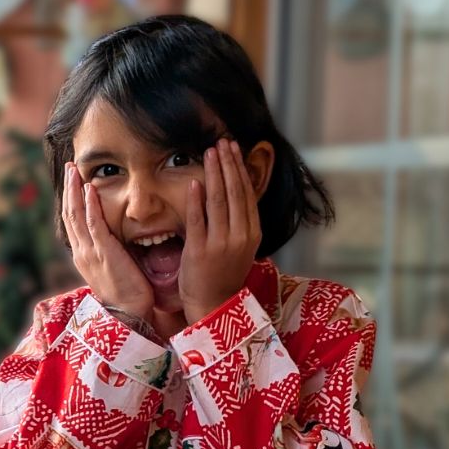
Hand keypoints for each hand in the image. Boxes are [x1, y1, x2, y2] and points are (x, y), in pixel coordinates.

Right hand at [61, 162, 154, 320]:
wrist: (129, 315)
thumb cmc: (127, 294)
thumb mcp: (113, 269)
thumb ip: (110, 252)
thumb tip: (115, 238)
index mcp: (83, 255)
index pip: (73, 222)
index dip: (71, 199)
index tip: (73, 182)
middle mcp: (81, 252)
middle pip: (69, 214)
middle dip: (69, 189)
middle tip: (69, 167)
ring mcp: (89, 252)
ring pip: (76, 215)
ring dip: (75, 190)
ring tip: (74, 170)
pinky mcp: (103, 253)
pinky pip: (94, 224)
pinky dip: (90, 205)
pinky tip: (90, 188)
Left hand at [178, 138, 261, 324]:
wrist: (213, 306)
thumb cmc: (223, 275)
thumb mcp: (240, 246)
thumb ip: (239, 222)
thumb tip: (235, 192)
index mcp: (252, 233)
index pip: (246, 193)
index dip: (240, 169)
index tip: (234, 149)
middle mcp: (240, 236)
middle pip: (234, 192)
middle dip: (228, 164)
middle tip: (222, 142)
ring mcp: (221, 243)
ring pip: (218, 200)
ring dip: (214, 173)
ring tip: (210, 152)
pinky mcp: (200, 250)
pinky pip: (198, 219)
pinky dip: (197, 200)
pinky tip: (195, 181)